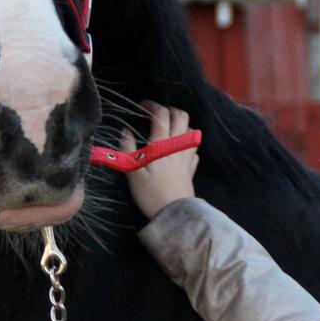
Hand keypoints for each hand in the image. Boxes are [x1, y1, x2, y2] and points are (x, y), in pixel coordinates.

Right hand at [122, 100, 199, 219]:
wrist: (173, 215)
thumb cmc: (150, 194)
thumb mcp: (132, 172)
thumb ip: (127, 148)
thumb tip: (125, 131)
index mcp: (161, 145)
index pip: (161, 115)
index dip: (152, 105)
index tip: (142, 105)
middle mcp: (177, 146)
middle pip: (181, 117)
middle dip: (170, 109)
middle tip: (157, 113)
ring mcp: (187, 157)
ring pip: (191, 130)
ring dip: (181, 124)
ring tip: (169, 128)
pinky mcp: (191, 169)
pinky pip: (194, 149)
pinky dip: (187, 143)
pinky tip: (179, 148)